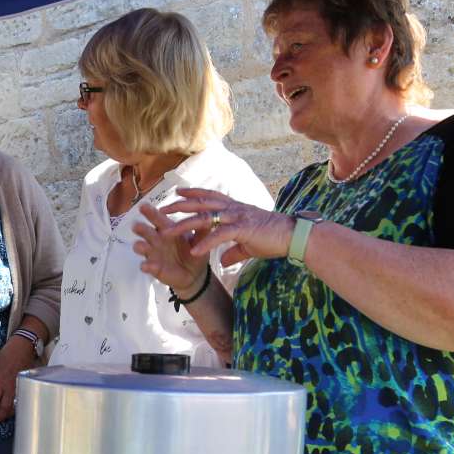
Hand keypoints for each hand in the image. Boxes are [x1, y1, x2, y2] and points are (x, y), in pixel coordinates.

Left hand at [0, 337, 37, 422]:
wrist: (23, 347)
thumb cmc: (6, 355)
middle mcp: (9, 385)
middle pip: (4, 406)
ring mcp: (19, 386)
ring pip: (14, 405)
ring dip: (7, 414)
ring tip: (1, 418)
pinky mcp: (25, 386)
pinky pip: (20, 400)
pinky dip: (16, 407)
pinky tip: (12, 410)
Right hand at [132, 202, 208, 292]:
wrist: (195, 273)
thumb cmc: (194, 251)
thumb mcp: (200, 239)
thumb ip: (202, 228)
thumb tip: (208, 214)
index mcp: (167, 229)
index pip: (157, 218)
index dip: (150, 212)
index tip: (143, 206)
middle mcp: (156, 239)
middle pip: (145, 231)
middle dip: (140, 228)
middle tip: (135, 225)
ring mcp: (153, 254)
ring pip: (142, 247)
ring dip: (139, 246)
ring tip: (139, 245)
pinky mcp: (153, 268)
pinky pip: (147, 266)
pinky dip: (146, 266)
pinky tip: (146, 266)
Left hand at [155, 187, 293, 265]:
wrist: (293, 236)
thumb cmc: (273, 238)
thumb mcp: (248, 244)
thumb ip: (233, 251)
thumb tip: (222, 260)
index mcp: (234, 208)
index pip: (210, 197)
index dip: (193, 194)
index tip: (178, 193)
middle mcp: (233, 209)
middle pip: (200, 204)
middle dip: (179, 206)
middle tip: (161, 209)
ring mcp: (236, 217)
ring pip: (204, 218)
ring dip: (183, 226)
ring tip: (166, 232)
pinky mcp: (242, 230)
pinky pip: (219, 236)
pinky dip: (205, 243)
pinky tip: (193, 251)